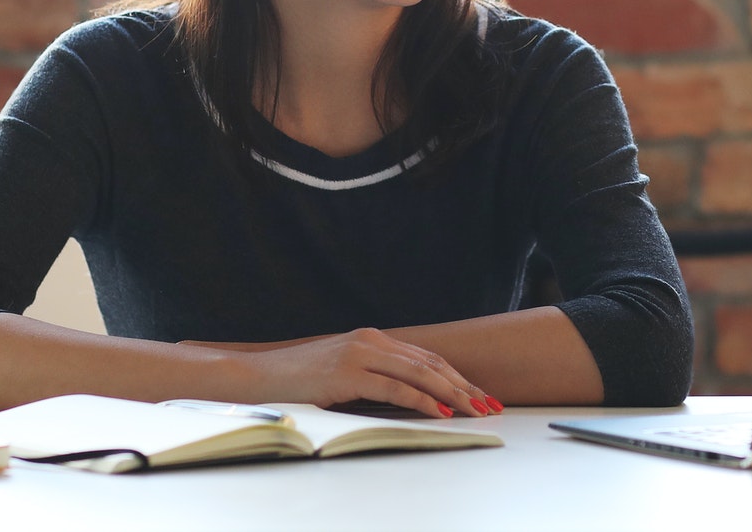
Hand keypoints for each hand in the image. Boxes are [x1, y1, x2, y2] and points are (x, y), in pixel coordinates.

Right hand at [204, 327, 499, 418]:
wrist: (260, 376)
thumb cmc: (299, 380)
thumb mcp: (343, 372)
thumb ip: (373, 375)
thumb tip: (410, 395)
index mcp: (372, 338)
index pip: (426, 357)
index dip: (456, 376)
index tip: (480, 394)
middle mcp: (370, 340)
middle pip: (430, 363)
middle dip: (464, 386)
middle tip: (491, 404)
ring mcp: (359, 354)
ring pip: (419, 374)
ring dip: (453, 394)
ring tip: (476, 410)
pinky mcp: (348, 373)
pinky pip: (396, 388)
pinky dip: (423, 401)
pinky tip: (441, 413)